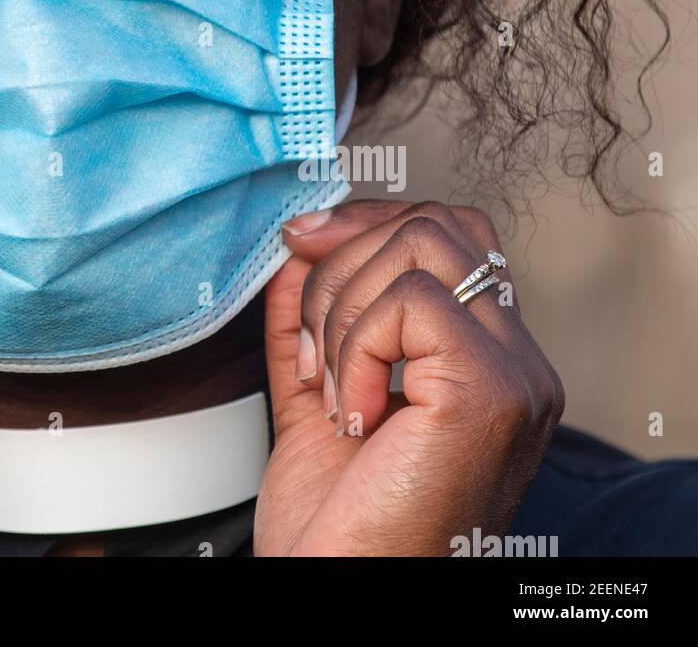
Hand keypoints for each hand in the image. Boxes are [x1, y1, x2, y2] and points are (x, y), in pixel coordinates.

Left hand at [255, 200, 562, 555]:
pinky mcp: (491, 391)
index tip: (298, 245)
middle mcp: (517, 360)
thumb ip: (313, 316)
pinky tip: (354, 417)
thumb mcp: (316, 391)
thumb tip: (301, 238)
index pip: (447, 230)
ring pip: (420, 245)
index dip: (367, 222)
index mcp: (485, 357)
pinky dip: (356, 348)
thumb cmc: (338, 522)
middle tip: (309, 344)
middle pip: (433, 223)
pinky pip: (410, 300)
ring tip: (332, 392)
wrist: (345, 592)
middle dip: (341, 259)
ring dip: (342, 309)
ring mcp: (514, 374)